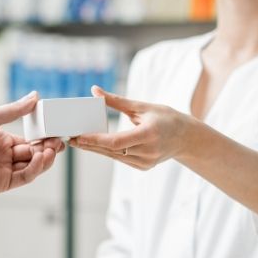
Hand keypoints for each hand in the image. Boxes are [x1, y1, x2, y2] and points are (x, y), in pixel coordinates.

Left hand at [0, 92, 64, 192]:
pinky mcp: (2, 183)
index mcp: (5, 141)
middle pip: (34, 155)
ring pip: (32, 167)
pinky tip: (39, 158)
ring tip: (51, 150)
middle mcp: (6, 157)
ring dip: (44, 159)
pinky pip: (23, 177)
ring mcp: (4, 170)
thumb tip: (35, 96)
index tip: (56, 134)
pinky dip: (34, 169)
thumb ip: (16, 110)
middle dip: (48, 149)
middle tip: (58, 142)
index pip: (31, 142)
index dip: (44, 139)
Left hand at [70, 85, 193, 170]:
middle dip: (89, 144)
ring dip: (95, 149)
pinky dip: (107, 152)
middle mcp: (147, 152)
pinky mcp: (143, 167)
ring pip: (113, 156)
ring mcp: (145, 162)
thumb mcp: (143, 106)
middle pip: (110, 150)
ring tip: (78, 141)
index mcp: (148, 135)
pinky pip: (120, 159)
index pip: (115, 142)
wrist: (187, 138)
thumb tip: (94, 90)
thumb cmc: (166, 118)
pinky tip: (93, 146)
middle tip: (70, 137)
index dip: (94, 140)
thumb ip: (116, 101)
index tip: (78, 135)